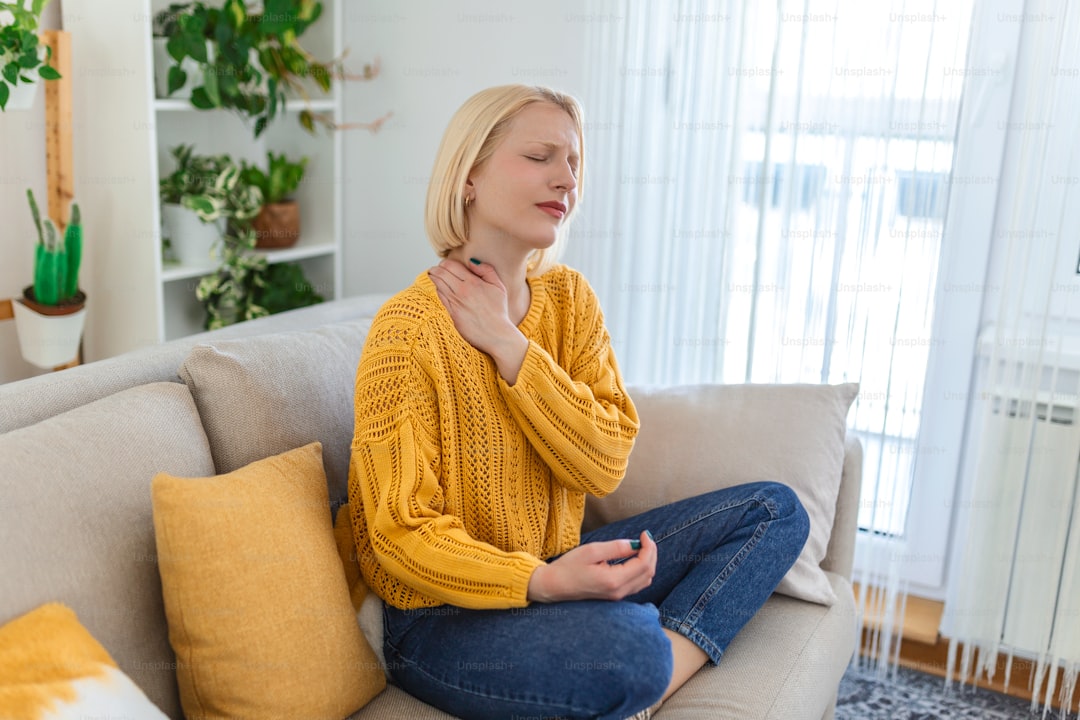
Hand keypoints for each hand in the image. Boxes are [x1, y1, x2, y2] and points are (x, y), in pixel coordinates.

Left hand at [428, 259, 527, 382]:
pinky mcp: (453, 314)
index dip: (445, 263)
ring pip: (438, 285)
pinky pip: (441, 297)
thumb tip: (471, 261)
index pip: (451, 266)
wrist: (497, 334)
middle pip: (441, 274)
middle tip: (435, 268)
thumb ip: (486, 270)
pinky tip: (439, 288)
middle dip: (436, 269)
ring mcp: (456, 303)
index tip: (444, 263)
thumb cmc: (499, 310)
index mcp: (473, 282)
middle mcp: (462, 291)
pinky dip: (438, 290)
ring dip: (434, 278)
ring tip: (433, 274)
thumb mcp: (498, 286)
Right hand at [527, 531, 656, 602]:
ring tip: (641, 546)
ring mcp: (617, 596)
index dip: (648, 547)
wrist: (554, 586)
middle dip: (651, 553)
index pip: (643, 564)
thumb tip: (635, 544)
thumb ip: (616, 548)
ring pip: (645, 580)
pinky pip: (637, 584)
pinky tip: (634, 558)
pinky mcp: (614, 596)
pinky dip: (641, 570)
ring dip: (648, 562)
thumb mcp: (592, 551)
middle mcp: (618, 592)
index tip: (644, 533)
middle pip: (648, 573)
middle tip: (645, 538)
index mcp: (614, 580)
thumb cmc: (569, 567)